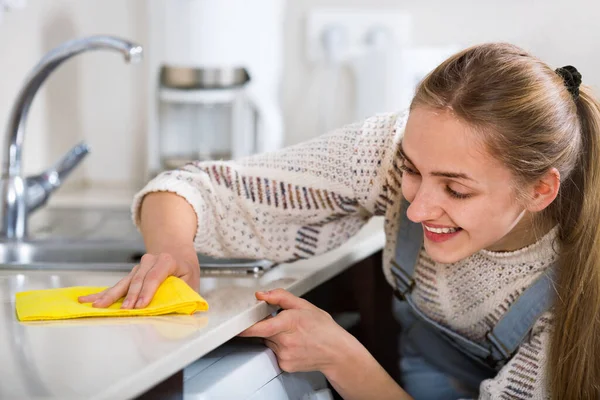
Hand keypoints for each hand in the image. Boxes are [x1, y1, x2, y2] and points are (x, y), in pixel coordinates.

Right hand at [78, 252, 199, 308]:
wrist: (177, 252)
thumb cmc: (186, 270)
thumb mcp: (192, 280)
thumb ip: (186, 294)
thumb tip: (182, 310)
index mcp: (167, 261)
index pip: (155, 277)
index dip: (147, 292)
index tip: (140, 306)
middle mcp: (150, 261)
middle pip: (137, 280)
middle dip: (129, 297)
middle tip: (123, 311)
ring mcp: (138, 267)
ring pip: (124, 283)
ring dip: (110, 296)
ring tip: (97, 306)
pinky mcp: (131, 274)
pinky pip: (117, 285)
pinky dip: (103, 293)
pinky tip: (87, 300)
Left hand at [238, 289, 353, 373]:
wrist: (336, 352)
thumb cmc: (323, 328)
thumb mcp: (305, 305)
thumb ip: (281, 297)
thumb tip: (262, 294)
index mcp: (291, 323)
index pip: (262, 327)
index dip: (246, 326)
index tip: (237, 324)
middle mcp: (286, 341)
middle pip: (264, 332)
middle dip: (269, 325)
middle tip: (284, 322)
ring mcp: (285, 355)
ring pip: (268, 342)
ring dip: (275, 336)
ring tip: (294, 334)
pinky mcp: (285, 365)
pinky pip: (274, 352)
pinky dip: (280, 347)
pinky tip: (294, 344)